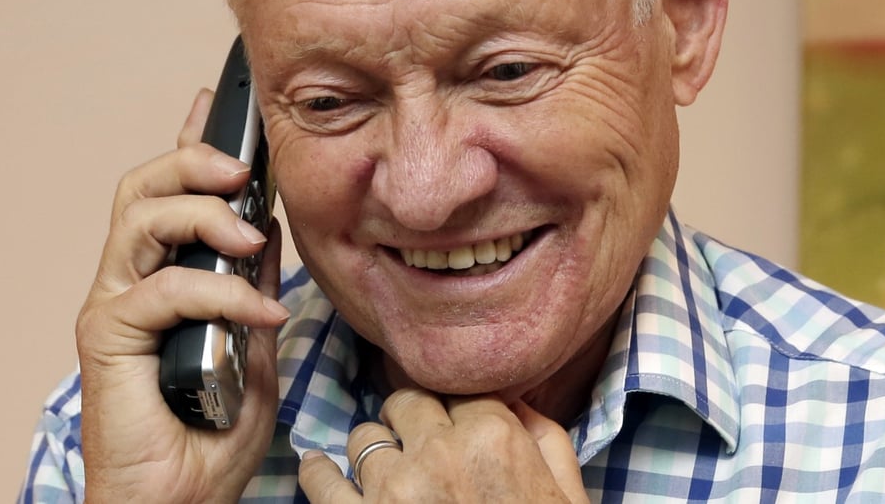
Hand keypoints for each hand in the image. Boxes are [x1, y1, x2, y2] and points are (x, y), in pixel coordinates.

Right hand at [76, 89, 286, 503]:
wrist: (183, 501)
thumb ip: (253, 290)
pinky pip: (163, 290)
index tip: (219, 103)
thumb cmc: (212, 434)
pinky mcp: (109, 337)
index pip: (173, 195)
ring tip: (253, 237)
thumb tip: (270, 232)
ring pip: (140, 219)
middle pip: (143, 187)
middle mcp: (133, 281)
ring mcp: (117, 306)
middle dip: (193, 162)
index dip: (191, 145)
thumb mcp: (254, 346)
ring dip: (203, 214)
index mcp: (167, 278)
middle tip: (244, 170)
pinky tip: (261, 313)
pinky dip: (220, 294)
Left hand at [298, 388, 589, 502]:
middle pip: (406, 403)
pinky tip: (317, 465)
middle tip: (415, 440)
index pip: (458, 391)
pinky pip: (321, 481)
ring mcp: (394, 489)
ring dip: (373, 449)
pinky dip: (317, 471)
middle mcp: (439, 452)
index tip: (450, 421)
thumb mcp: (567, 497)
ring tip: (383, 466)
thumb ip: (546, 439)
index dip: (454, 408)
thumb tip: (515, 400)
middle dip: (411, 419)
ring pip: (364, 437)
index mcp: (494, 437)